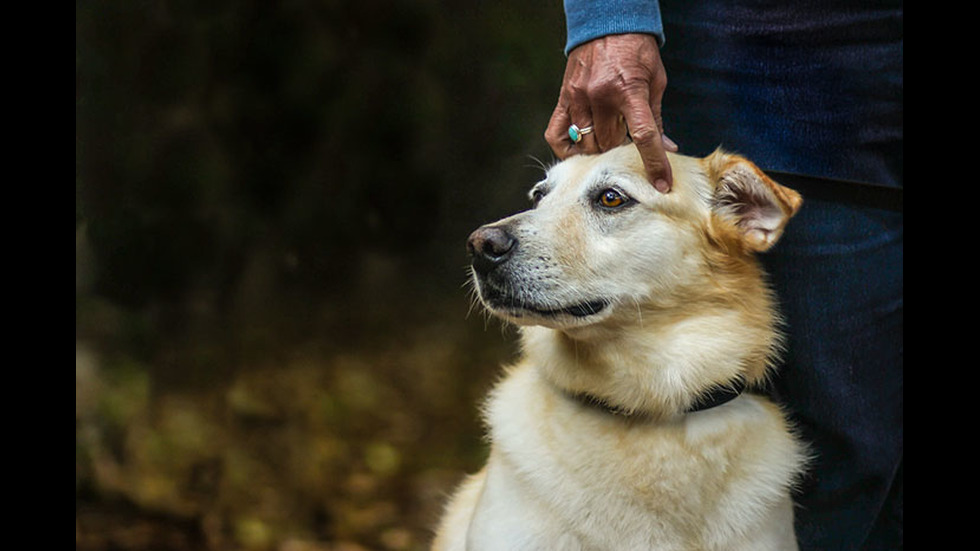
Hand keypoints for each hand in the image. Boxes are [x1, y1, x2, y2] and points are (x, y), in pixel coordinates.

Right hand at [545, 33, 676, 192]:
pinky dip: (568, 148)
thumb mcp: (655, 81)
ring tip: (609, 142)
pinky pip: (557, 135)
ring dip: (600, 150)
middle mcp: (600, 96)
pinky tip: (581, 148)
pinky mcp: (564, 98)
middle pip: (610, 145)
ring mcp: (578, 98)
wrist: (607, 24)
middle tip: (629, 146)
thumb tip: (667, 148)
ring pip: (586, 145)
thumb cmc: (636, 52)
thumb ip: (657, 117)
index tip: (661, 184)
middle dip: (622, 152)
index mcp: (629, 91)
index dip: (654, 163)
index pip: (644, 136)